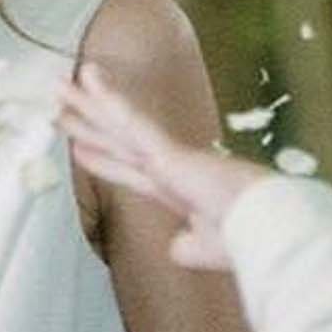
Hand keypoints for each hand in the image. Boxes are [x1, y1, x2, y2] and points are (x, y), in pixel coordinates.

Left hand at [57, 62, 267, 268]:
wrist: (273, 232)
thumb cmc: (251, 240)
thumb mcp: (209, 249)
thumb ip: (190, 247)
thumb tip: (176, 246)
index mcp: (178, 190)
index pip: (130, 171)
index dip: (104, 159)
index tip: (80, 148)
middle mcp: (169, 168)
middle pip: (116, 139)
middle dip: (87, 121)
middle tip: (59, 100)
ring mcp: (169, 157)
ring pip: (118, 124)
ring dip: (88, 102)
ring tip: (61, 82)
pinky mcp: (170, 153)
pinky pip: (133, 122)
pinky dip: (111, 102)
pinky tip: (92, 82)